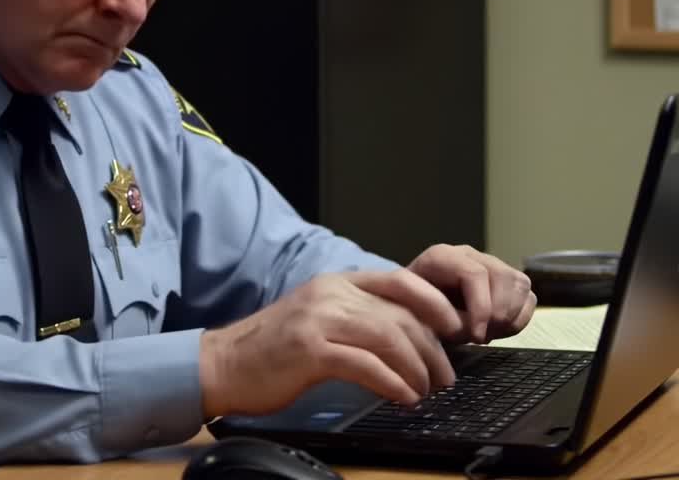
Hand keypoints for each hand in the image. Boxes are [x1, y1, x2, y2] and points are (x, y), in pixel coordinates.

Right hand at [199, 270, 461, 416]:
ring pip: (389, 338)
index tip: (455, 329)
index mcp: (336, 282)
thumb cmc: (272, 350)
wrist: (222, 364)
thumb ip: (357, 318)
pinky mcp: (310, 350)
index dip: (435, 304)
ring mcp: (319, 320)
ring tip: (427, 390)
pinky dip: (393, 383)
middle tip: (445, 376)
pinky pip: (366, 365)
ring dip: (417, 368)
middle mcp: (330, 294)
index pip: (400, 281)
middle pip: (401, 314)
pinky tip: (404, 396)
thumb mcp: (319, 319)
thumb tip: (407, 337)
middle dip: (432, 348)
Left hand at [406, 244, 534, 343]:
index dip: (481, 307)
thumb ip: (446, 319)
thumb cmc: (414, 310)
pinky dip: (519, 318)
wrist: (415, 306)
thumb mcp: (418, 314)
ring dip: (510, 317)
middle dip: (497, 314)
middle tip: (481, 338)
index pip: (474, 274)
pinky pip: (528, 296)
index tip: (476, 337)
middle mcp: (470, 255)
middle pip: (502, 277)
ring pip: (519, 284)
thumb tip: (473, 330)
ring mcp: (491, 265)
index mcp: (442, 257)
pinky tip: (499, 330)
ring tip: (489, 334)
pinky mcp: (506, 281)